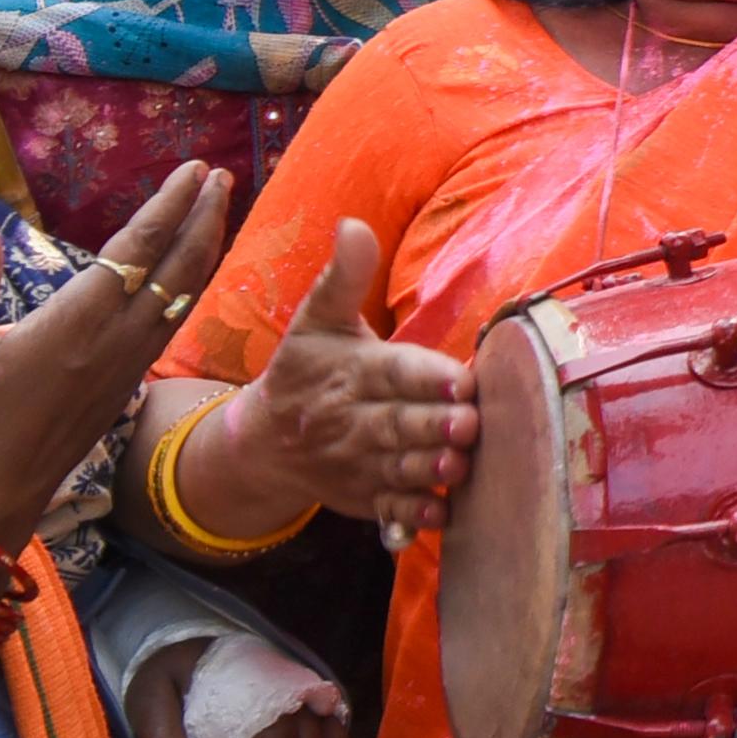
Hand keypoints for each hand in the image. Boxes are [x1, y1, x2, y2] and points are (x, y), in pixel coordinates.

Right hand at [0, 162, 233, 556]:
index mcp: (78, 322)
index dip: (169, 205)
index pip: (138, 249)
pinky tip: (182, 286)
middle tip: (222, 177)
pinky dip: (185, 292)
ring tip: (214, 216)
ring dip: (202, 252)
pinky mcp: (121, 392)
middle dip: (203, 218)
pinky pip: (168, 328)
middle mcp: (114, 342)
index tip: (195, 170)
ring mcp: (124, 370)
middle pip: (178, 270)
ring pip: (182, 300)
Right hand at [222, 223, 477, 544]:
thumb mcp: (317, 319)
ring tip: (462, 463)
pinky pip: (391, 509)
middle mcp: (353, 420)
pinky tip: (442, 511)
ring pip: (399, 469)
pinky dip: (414, 513)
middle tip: (471, 423)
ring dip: (431, 469)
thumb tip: (353, 224)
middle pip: (399, 424)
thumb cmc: (306, 369)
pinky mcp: (365, 498)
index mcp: (351, 371)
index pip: (391, 372)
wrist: (265, 442)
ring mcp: (358, 464)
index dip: (425, 377)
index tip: (462, 378)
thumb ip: (343, 276)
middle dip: (436, 425)